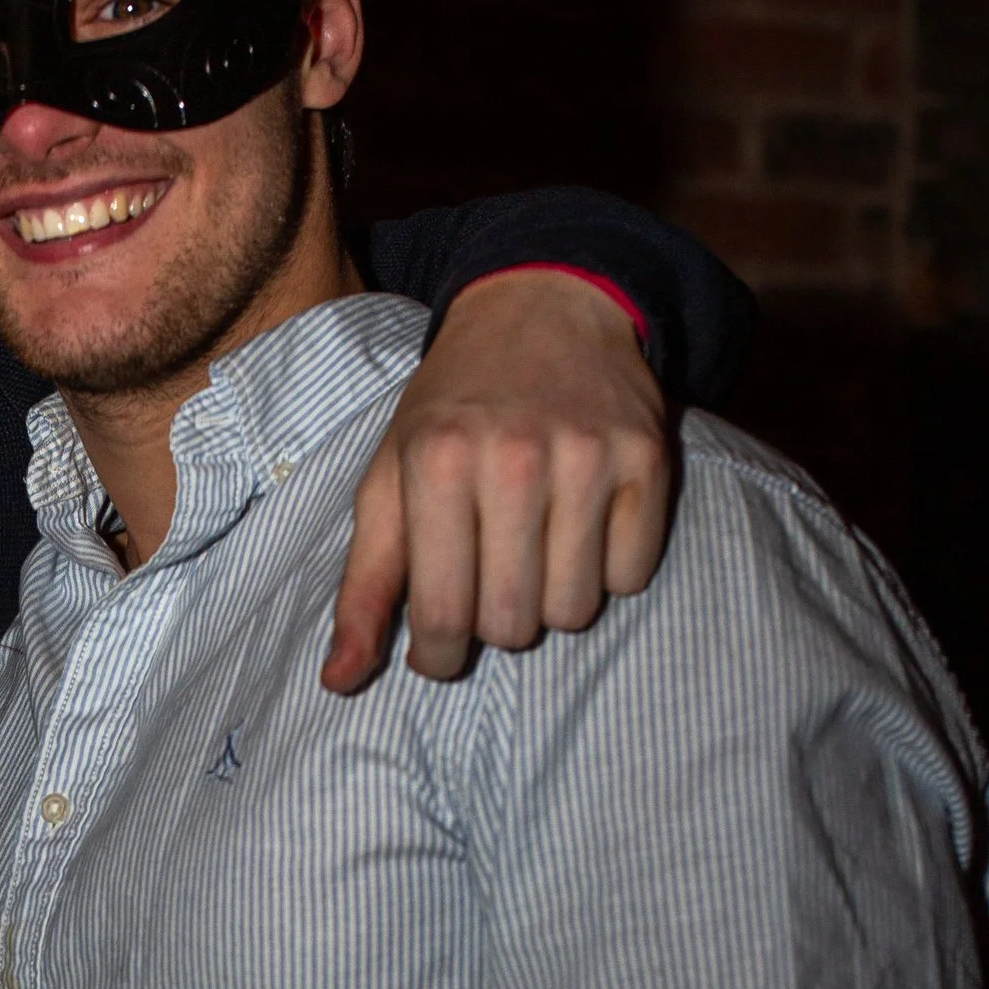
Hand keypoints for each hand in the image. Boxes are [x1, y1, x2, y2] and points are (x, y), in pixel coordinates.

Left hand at [326, 269, 672, 691]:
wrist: (541, 307)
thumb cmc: (451, 409)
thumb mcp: (389, 479)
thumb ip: (364, 585)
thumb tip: (340, 682)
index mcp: (437, 463)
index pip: (441, 617)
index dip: (436, 656)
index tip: (436, 647)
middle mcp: (514, 457)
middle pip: (512, 625)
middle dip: (494, 626)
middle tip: (488, 584)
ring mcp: (589, 456)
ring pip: (575, 611)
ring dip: (551, 602)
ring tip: (534, 551)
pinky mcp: (648, 458)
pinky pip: (631, 577)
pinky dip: (606, 572)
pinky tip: (582, 526)